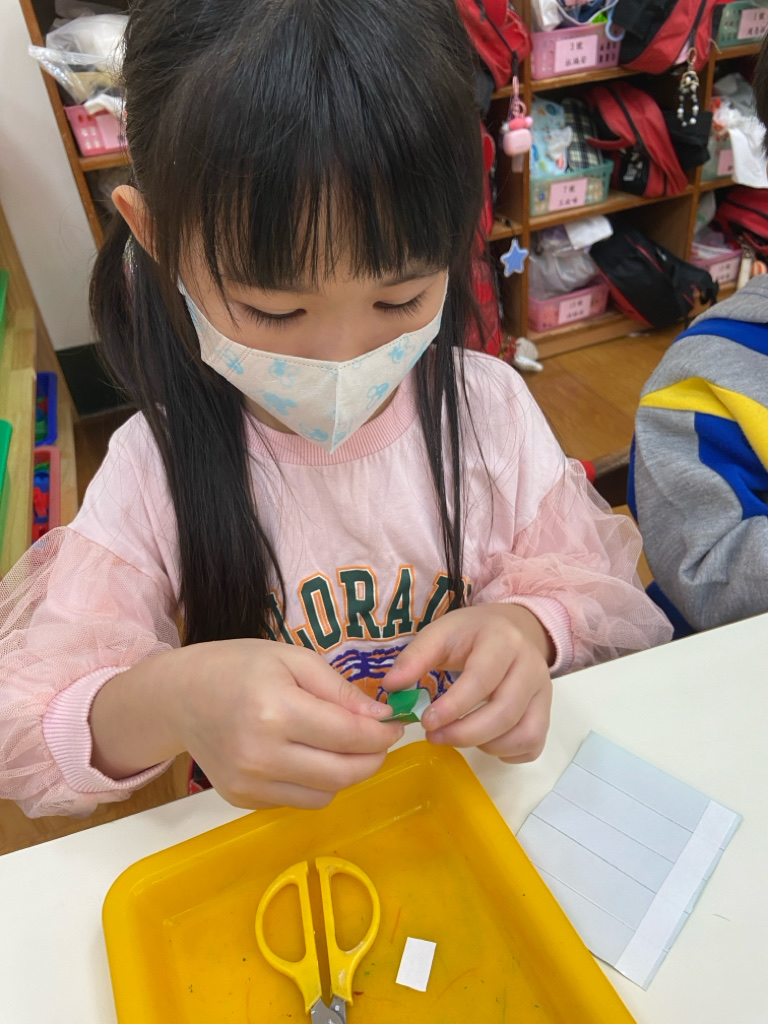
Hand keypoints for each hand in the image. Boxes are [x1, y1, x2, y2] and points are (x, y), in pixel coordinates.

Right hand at [91, 639, 402, 809]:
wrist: (180, 697)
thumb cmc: (239, 667)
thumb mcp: (292, 658)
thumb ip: (338, 689)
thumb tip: (381, 717)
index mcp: (275, 710)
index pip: (349, 735)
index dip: (382, 733)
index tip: (396, 723)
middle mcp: (261, 755)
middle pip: (343, 773)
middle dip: (373, 758)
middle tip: (381, 739)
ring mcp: (249, 784)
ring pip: (326, 794)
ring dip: (347, 773)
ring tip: (345, 746)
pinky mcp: (243, 801)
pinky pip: (299, 800)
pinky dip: (317, 783)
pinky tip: (310, 756)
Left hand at [383, 604, 553, 762]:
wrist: (514, 627)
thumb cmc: (472, 634)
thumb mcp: (441, 633)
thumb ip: (415, 657)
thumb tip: (391, 687)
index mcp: (502, 641)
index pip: (481, 680)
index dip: (453, 707)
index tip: (426, 722)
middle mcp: (530, 666)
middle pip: (505, 712)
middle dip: (465, 733)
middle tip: (434, 736)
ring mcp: (543, 691)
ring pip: (523, 734)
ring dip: (485, 745)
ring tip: (459, 736)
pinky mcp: (546, 711)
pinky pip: (532, 744)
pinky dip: (506, 752)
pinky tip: (483, 741)